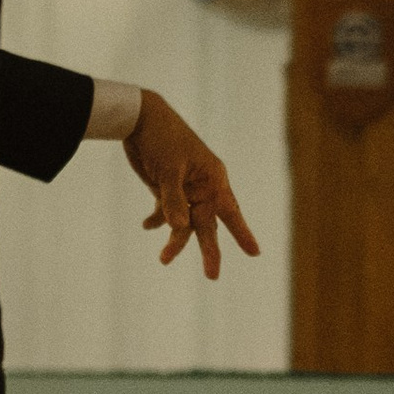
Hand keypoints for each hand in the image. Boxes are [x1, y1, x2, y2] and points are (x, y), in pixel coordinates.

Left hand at [125, 93, 260, 281]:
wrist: (139, 117)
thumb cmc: (161, 138)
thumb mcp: (168, 170)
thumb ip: (172, 200)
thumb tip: (177, 227)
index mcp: (212, 179)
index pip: (230, 212)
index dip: (242, 234)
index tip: (254, 253)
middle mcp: (202, 186)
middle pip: (207, 224)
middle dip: (209, 249)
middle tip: (212, 276)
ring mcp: (185, 188)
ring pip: (184, 222)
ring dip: (174, 239)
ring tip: (163, 259)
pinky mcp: (166, 187)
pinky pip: (165, 211)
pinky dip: (157, 219)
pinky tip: (146, 226)